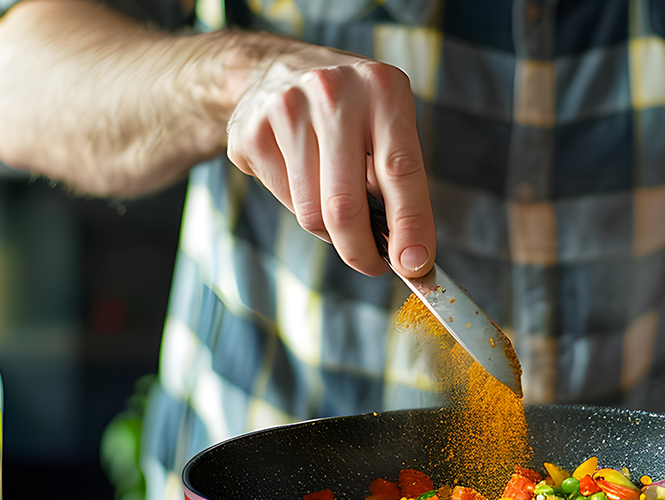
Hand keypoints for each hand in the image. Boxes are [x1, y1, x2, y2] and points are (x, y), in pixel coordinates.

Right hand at [225, 42, 435, 277]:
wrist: (274, 68)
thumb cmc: (348, 108)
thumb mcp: (386, 121)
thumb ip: (398, 179)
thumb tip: (406, 252)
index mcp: (381, 89)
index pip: (400, 171)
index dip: (409, 226)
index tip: (415, 266)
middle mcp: (331, 93)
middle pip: (344, 206)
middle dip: (361, 251)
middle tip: (372, 264)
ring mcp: (284, 111)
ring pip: (311, 214)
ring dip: (331, 230)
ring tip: (338, 207)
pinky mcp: (249, 134)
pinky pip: (285, 203)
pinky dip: (303, 208)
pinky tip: (306, 178)